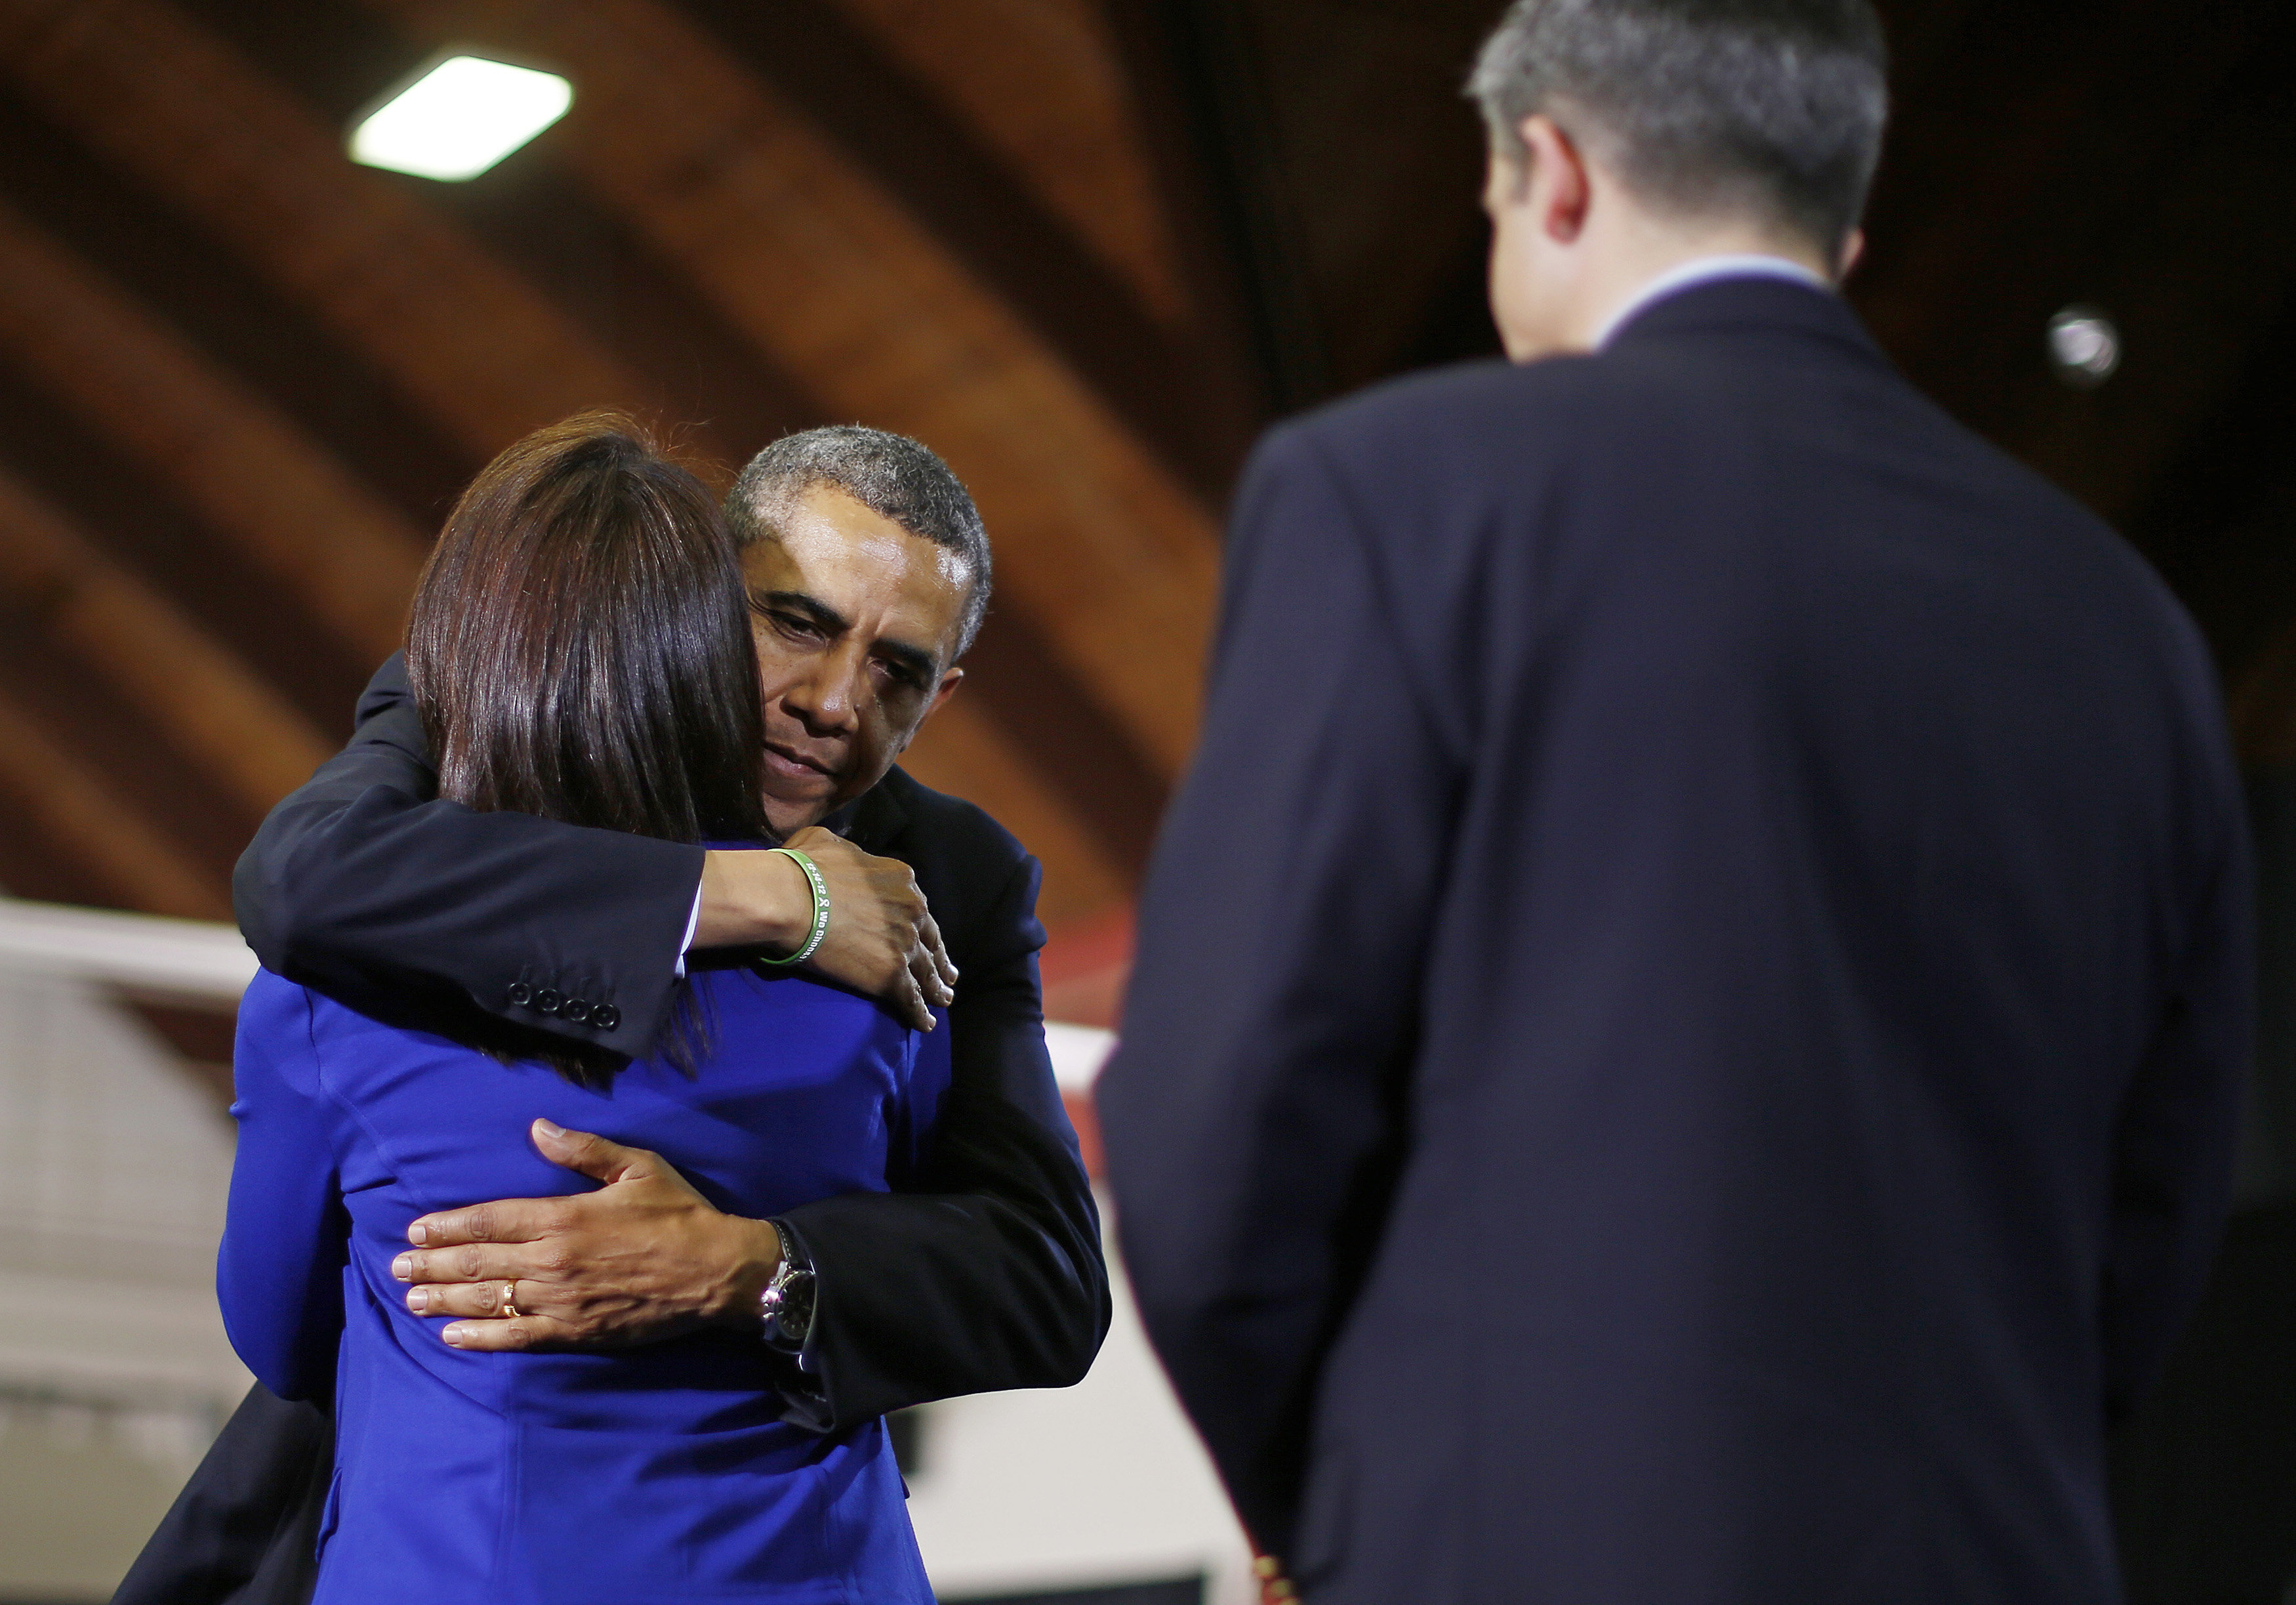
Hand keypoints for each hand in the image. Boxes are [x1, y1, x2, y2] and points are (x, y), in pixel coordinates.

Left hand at [390, 1120, 781, 1351]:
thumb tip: (537, 1129)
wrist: (716, 1272)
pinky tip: (454, 1337)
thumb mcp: (638, 1167)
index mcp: (564, 1216)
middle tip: (397, 1268)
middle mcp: (553, 1260)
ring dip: (446, 1300)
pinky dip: (482, 1337)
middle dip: (434, 1264)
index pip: (491, 1219)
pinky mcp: (575, 1332)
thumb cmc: (679, 1214)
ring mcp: (561, 1301)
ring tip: (412, 1300)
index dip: (449, 1225)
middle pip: (479, 1261)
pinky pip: (517, 1336)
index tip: (417, 1230)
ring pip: (490, 1299)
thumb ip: (584, 1149)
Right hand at [695, 828, 955, 1030]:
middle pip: (931, 940)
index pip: (918, 908)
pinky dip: (920, 1014)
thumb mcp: (829, 842)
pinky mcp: (891, 975)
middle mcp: (913, 911)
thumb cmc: (803, 868)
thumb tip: (842, 854)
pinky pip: (911, 998)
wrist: (792, 899)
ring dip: (937, 988)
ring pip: (928, 972)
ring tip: (943, 999)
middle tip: (948, 975)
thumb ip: (849, 853)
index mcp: (902, 880)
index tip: (924, 936)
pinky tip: (926, 1024)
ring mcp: (905, 945)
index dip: (921, 925)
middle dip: (939, 958)